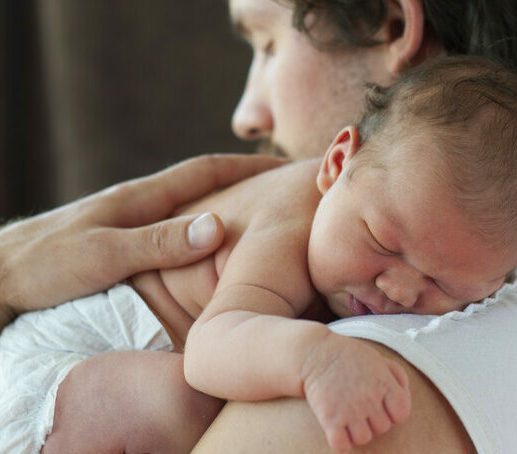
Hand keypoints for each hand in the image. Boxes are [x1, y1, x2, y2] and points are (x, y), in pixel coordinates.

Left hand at [0, 154, 284, 325]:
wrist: (0, 275)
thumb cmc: (45, 263)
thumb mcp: (104, 253)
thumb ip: (159, 241)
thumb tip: (219, 226)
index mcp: (143, 198)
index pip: (206, 171)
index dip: (248, 168)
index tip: (285, 168)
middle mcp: (143, 204)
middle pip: (205, 186)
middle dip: (245, 185)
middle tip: (282, 194)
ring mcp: (135, 221)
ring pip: (192, 208)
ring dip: (226, 209)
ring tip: (258, 223)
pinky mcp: (126, 241)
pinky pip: (176, 231)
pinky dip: (202, 233)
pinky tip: (210, 252)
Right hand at [302, 334, 410, 451]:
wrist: (314, 352)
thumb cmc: (347, 355)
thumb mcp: (377, 357)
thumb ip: (396, 374)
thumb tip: (405, 391)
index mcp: (383, 383)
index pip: (401, 414)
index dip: (392, 412)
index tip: (381, 405)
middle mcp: (369, 398)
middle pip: (382, 427)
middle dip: (372, 419)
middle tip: (359, 406)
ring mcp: (349, 409)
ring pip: (364, 438)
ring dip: (356, 430)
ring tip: (347, 416)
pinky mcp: (330, 418)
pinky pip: (341, 445)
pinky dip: (340, 442)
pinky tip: (336, 428)